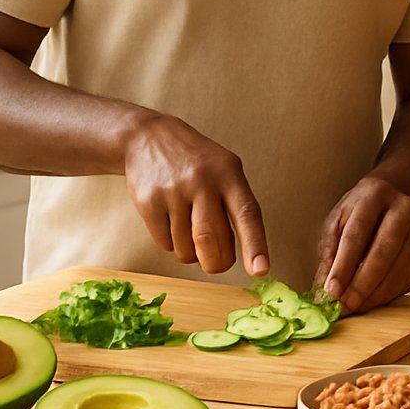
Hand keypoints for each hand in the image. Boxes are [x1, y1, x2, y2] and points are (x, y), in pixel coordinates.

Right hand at [121, 113, 268, 275]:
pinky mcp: (149, 202)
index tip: (261, 271)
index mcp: (229, 174)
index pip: (247, 214)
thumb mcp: (225, 169)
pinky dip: (172, 245)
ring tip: (190, 231)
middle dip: (216, 262)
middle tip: (216, 263)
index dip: (255, 245)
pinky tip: (172, 223)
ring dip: (191, 253)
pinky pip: (165, 244)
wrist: (148, 138)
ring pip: (187, 248)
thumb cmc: (197, 163)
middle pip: (211, 240)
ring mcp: (173, 192)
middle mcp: (202, 182)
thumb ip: (235, 205)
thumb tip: (241, 255)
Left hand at [314, 177, 409, 312]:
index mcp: (374, 194)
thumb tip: (325, 291)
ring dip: (376, 294)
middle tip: (346, 305)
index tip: (332, 291)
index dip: (343, 265)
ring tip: (356, 305)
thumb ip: (330, 254)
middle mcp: (404, 207)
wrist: (394, 202)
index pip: (357, 234)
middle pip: (383, 252)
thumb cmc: (361, 215)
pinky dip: (391, 293)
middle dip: (362, 285)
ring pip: (400, 269)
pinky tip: (376, 296)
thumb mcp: (338, 224)